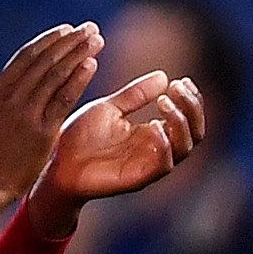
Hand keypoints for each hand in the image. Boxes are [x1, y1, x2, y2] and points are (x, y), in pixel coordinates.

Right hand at [0, 24, 102, 210]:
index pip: (26, 56)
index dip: (49, 40)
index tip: (67, 29)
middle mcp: (12, 98)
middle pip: (45, 61)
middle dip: (70, 41)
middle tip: (90, 28)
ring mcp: (28, 114)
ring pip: (56, 76)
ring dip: (78, 55)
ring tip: (96, 40)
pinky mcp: (42, 132)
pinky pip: (63, 100)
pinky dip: (77, 81)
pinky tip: (91, 65)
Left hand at [32, 70, 209, 228]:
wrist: (57, 163)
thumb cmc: (80, 138)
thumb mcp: (110, 108)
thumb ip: (136, 95)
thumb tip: (164, 76)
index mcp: (153, 133)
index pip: (188, 119)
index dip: (191, 100)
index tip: (180, 80)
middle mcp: (157, 150)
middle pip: (195, 133)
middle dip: (192, 108)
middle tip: (177, 88)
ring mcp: (149, 165)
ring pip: (185, 148)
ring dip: (181, 122)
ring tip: (164, 102)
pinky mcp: (138, 178)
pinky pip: (164, 164)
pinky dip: (165, 144)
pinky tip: (153, 126)